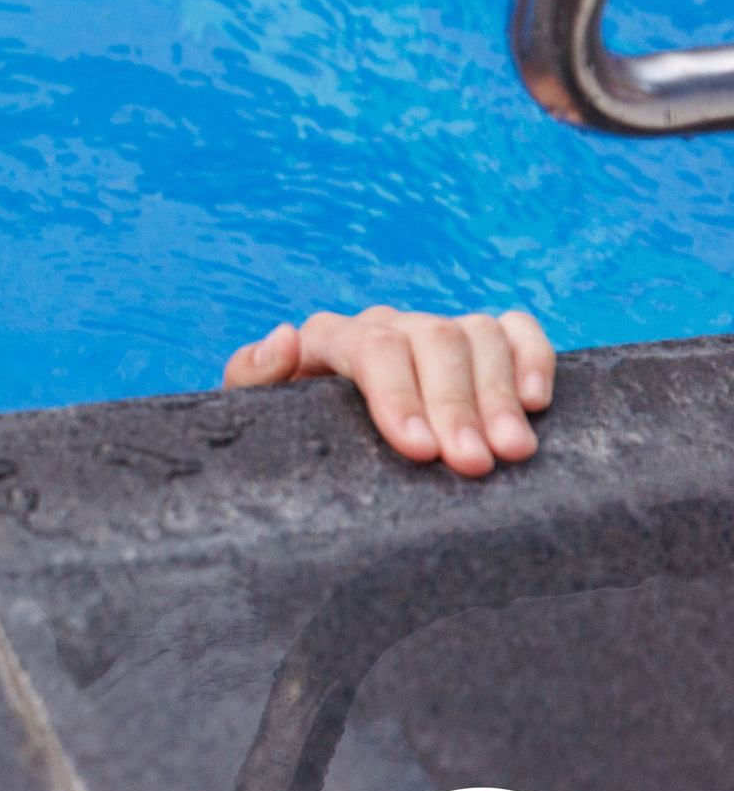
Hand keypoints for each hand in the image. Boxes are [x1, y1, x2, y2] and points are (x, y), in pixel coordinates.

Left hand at [221, 306, 554, 477]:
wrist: (318, 444)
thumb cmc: (290, 434)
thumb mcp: (258, 414)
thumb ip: (254, 376)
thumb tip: (284, 338)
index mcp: (329, 337)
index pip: (370, 347)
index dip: (398, 395)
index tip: (419, 450)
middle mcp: (387, 325)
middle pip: (432, 341)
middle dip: (455, 405)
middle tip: (473, 465)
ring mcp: (435, 330)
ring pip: (476, 335)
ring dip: (498, 393)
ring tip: (513, 452)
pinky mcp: (480, 342)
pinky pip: (515, 330)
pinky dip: (532, 357)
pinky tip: (537, 403)